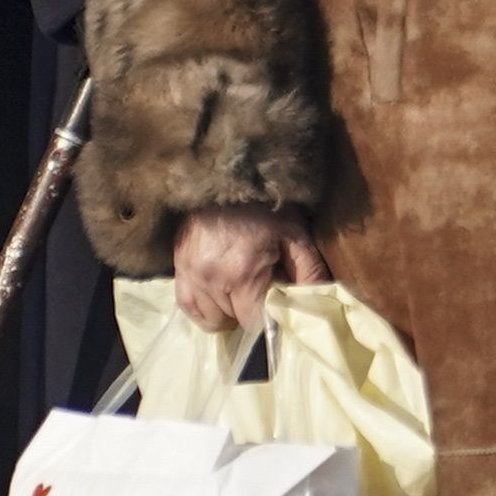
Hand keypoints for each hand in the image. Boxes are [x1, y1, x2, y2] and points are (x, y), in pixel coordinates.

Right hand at [169, 207, 327, 332]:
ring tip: (240, 287)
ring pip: (210, 319)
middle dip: (250, 311)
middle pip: (232, 322)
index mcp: (242, 274)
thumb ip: (309, 273)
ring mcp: (188, 273)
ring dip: (227, 310)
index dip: (269, 319)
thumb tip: (318, 308)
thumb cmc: (267, 205)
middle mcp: (210, 279)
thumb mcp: (296, 234)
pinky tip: (219, 293)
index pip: (254, 324)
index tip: (277, 306)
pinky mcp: (176, 265)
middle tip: (262, 287)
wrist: (229, 171)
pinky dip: (205, 306)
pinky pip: (188, 306)